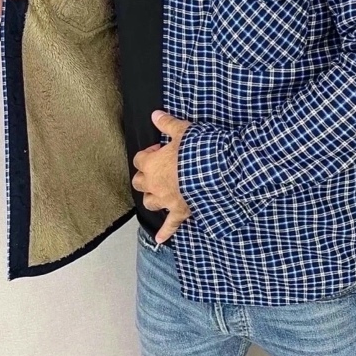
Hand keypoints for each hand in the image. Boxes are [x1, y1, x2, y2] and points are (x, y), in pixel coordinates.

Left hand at [132, 110, 191, 243]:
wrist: (216, 172)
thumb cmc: (198, 151)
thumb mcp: (183, 131)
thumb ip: (167, 124)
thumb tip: (155, 114)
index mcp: (152, 164)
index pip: (139, 159)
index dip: (148, 153)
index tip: (160, 149)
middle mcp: (154, 184)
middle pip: (139, 182)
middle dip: (145, 176)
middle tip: (158, 169)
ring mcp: (166, 200)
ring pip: (149, 202)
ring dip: (151, 197)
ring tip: (158, 193)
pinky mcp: (180, 212)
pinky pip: (170, 226)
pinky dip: (165, 233)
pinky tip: (160, 240)